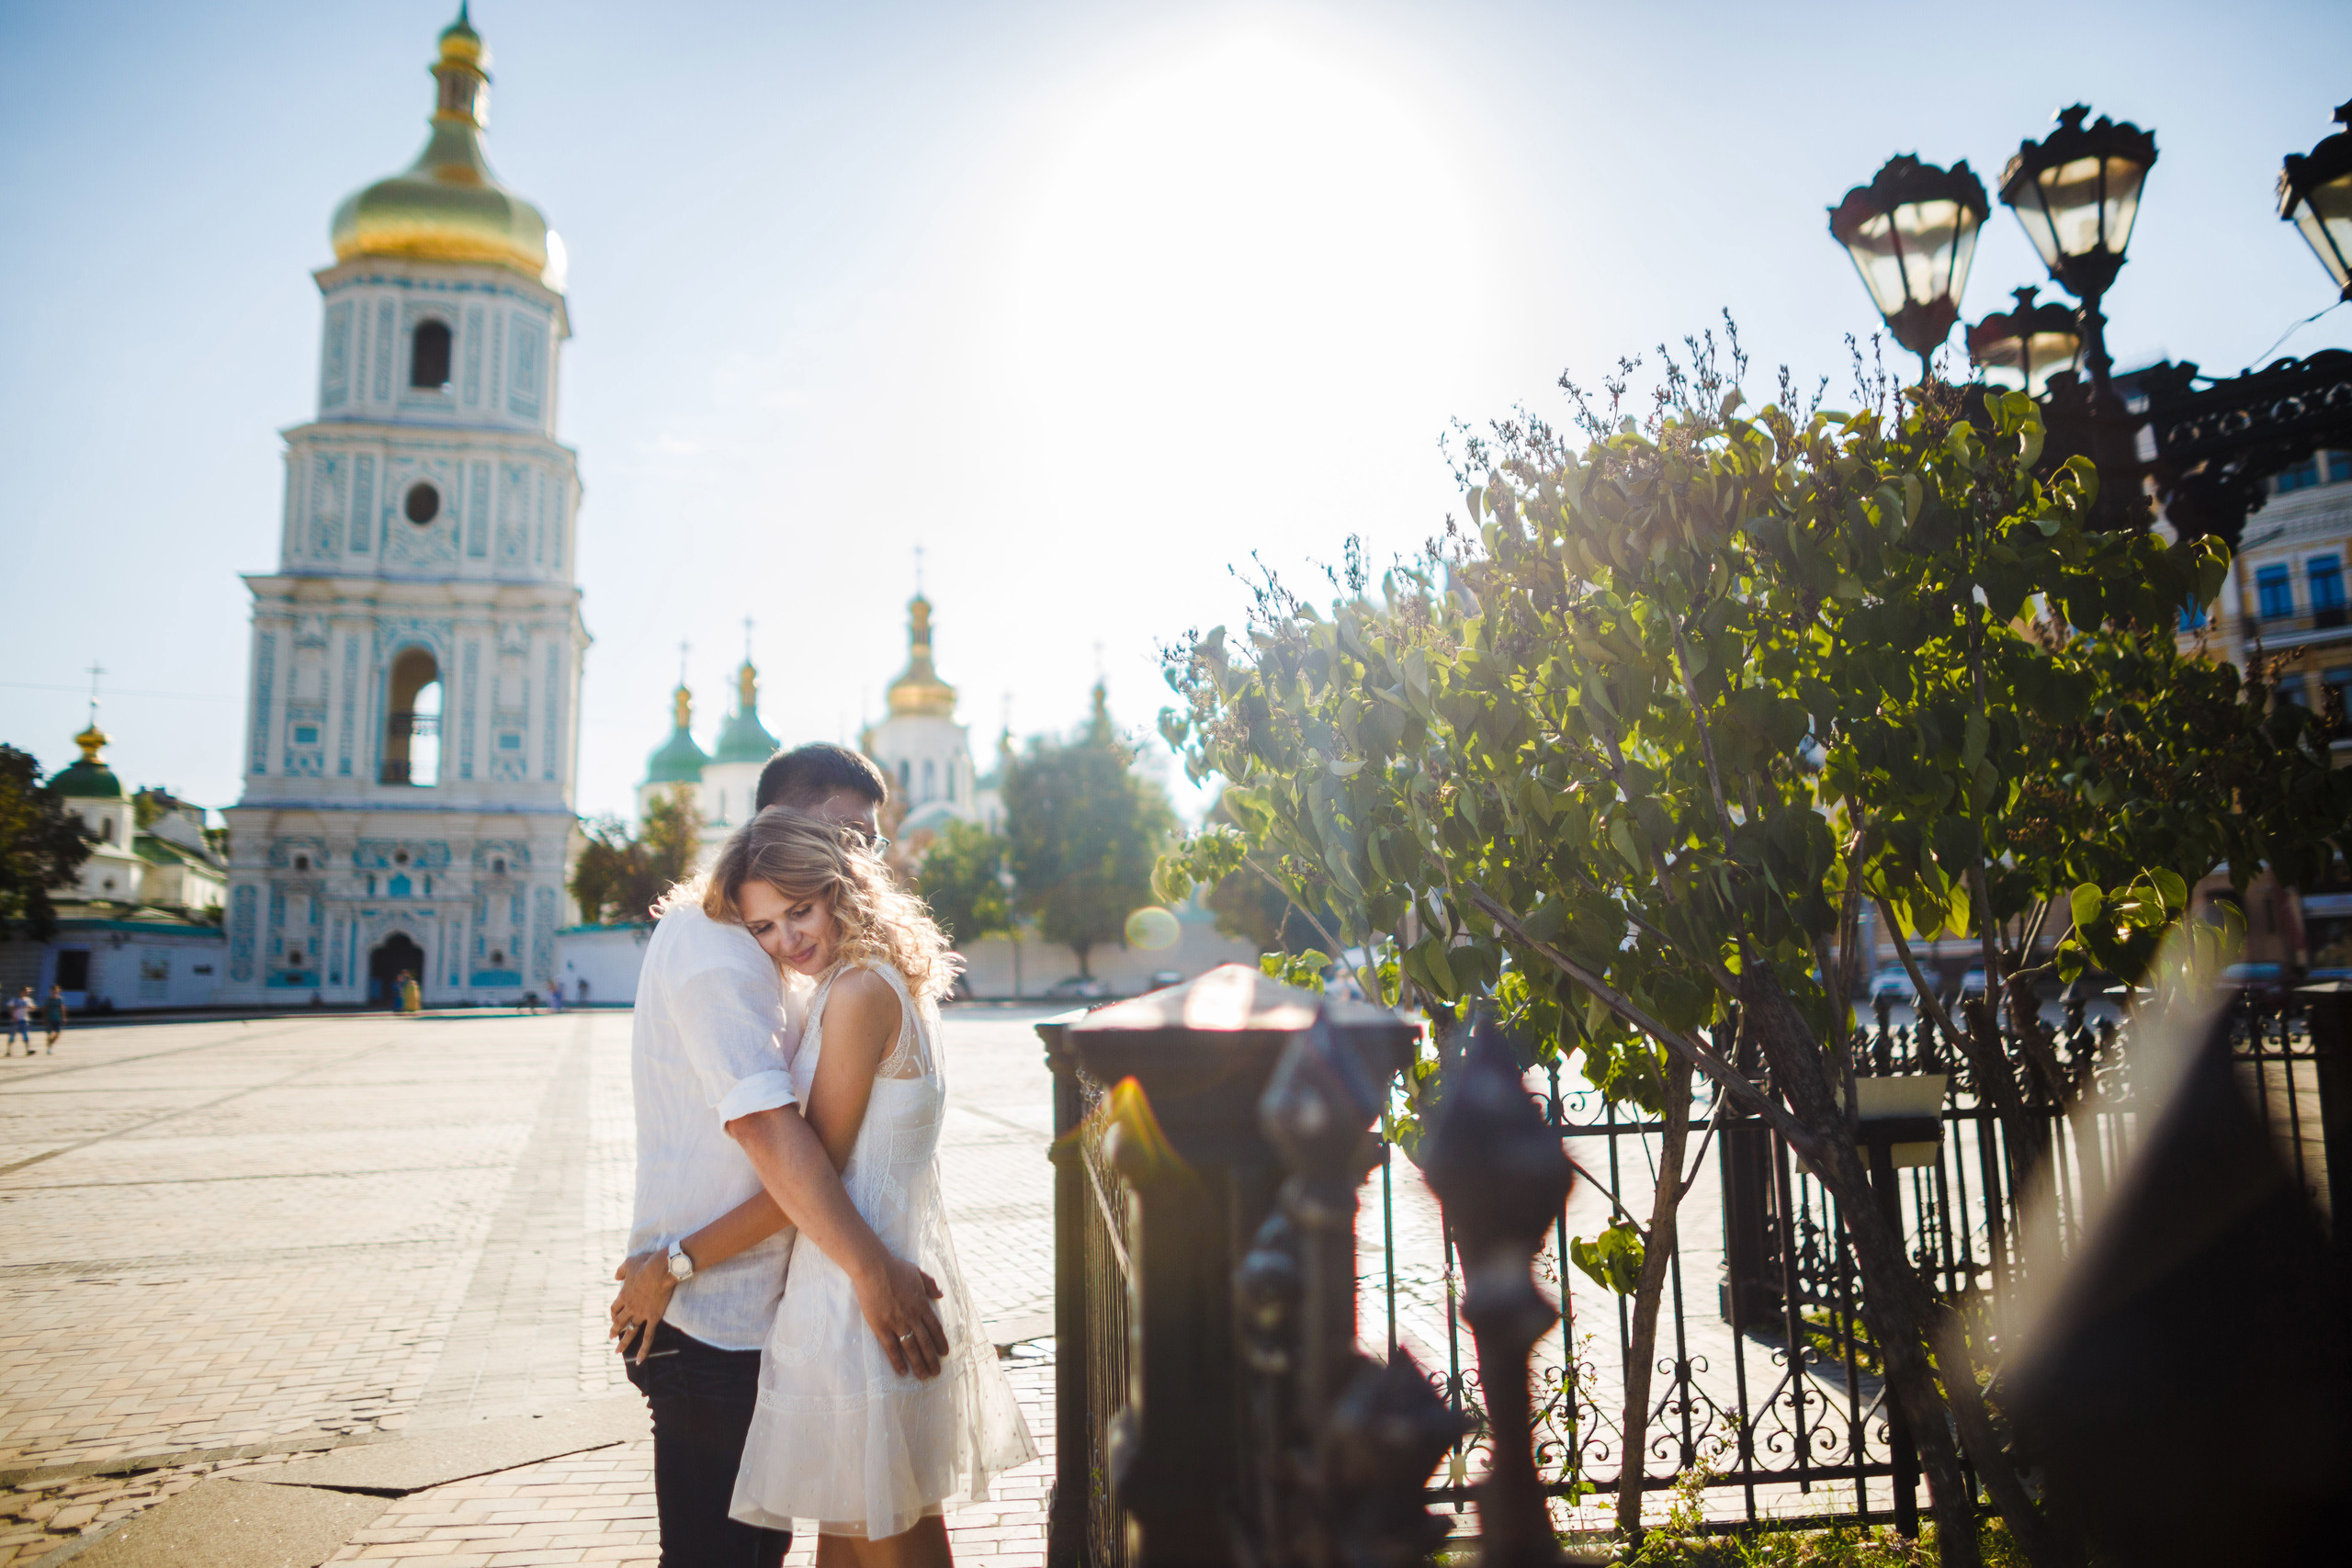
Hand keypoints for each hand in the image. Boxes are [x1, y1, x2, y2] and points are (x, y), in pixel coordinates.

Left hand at [609, 1251, 677, 1364]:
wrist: (660, 1269)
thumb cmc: (646, 1263)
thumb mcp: (629, 1263)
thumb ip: (620, 1271)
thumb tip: (615, 1277)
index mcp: (623, 1295)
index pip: (614, 1308)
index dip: (613, 1314)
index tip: (613, 1317)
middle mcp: (630, 1307)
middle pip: (619, 1321)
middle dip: (614, 1330)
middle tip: (611, 1337)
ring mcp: (641, 1314)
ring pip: (630, 1331)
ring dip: (623, 1342)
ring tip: (618, 1351)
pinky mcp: (653, 1317)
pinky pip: (648, 1337)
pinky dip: (643, 1349)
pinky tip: (639, 1360)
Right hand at [852, 1254, 946, 1377]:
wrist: (874, 1268)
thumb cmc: (895, 1268)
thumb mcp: (917, 1273)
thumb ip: (930, 1285)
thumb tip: (940, 1294)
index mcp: (922, 1304)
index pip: (935, 1328)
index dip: (940, 1342)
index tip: (945, 1353)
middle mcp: (912, 1317)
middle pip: (925, 1342)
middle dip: (932, 1359)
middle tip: (937, 1372)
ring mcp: (897, 1323)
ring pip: (911, 1349)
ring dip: (919, 1364)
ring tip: (924, 1376)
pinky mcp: (881, 1327)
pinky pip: (891, 1348)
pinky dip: (898, 1362)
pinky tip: (903, 1372)